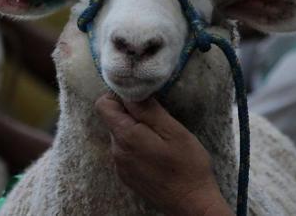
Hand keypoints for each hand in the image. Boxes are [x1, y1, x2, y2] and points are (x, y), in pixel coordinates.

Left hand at [94, 93, 231, 215]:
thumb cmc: (188, 165)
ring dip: (134, 131)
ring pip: (119, 135)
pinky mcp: (126, 176)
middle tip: (157, 120)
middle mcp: (116, 151)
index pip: (103, 105)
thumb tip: (129, 92)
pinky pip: (124, 151)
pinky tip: (156, 154)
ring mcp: (119, 166)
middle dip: (130, 114)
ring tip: (159, 139)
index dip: (118, 96)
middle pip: (112, 120)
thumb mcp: (173, 130)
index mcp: (125, 136)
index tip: (140, 99)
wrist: (192, 204)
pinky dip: (136, 146)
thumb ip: (148, 109)